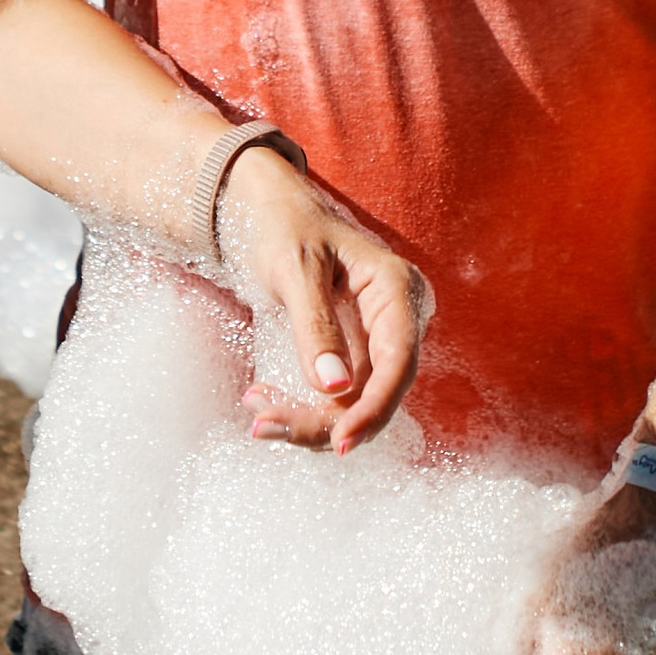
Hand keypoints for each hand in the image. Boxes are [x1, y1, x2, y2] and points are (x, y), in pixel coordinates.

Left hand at [212, 145, 427, 451]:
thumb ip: (315, 326)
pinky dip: (302, 407)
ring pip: (355, 402)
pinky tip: (264, 402)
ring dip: (308, 420)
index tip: (340, 442)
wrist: (270, 212)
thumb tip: (336, 387)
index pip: (399, 362)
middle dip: (324, 420)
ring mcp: (378, 339)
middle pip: (377, 391)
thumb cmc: (284, 227)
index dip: (374, 409)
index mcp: (396, 288)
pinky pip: (338, 395)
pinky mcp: (356, 354)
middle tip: (264, 425)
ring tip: (256, 414)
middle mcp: (397, 318)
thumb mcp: (294, 270)